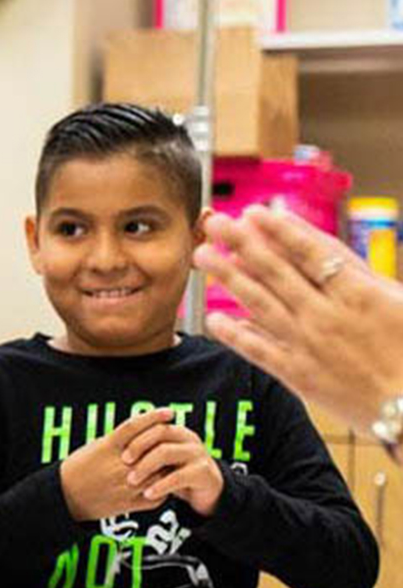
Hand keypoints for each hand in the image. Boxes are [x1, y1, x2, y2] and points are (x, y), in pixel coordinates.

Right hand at [59, 407, 174, 520]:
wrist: (65, 495)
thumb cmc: (78, 468)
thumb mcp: (96, 446)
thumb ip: (120, 441)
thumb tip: (143, 432)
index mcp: (108, 447)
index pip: (136, 426)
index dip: (155, 416)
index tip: (169, 412)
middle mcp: (119, 465)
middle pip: (154, 449)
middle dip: (166, 445)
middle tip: (176, 440)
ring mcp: (126, 485)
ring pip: (160, 474)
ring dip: (167, 468)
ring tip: (171, 464)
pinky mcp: (129, 503)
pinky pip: (156, 496)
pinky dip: (162, 489)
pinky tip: (161, 483)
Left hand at [121, 423, 222, 516]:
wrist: (207, 491)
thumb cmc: (178, 473)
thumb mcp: (161, 460)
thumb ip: (145, 452)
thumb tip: (113, 448)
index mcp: (175, 431)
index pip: (152, 423)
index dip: (135, 433)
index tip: (119, 449)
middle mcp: (187, 438)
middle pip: (159, 432)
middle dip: (138, 446)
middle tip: (124, 462)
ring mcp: (196, 453)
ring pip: (167, 452)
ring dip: (146, 466)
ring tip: (132, 480)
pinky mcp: (203, 472)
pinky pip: (179, 476)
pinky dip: (161, 485)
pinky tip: (148, 494)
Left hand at [194, 207, 402, 432]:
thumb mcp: (399, 301)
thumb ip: (361, 275)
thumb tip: (323, 250)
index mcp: (359, 294)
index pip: (311, 253)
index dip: (280, 230)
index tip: (255, 211)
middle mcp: (327, 316)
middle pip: (276, 271)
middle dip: (242, 243)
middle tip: (215, 222)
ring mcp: (309, 345)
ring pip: (260, 304)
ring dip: (229, 277)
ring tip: (204, 255)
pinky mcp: (298, 376)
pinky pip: (259, 350)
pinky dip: (235, 334)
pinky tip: (214, 319)